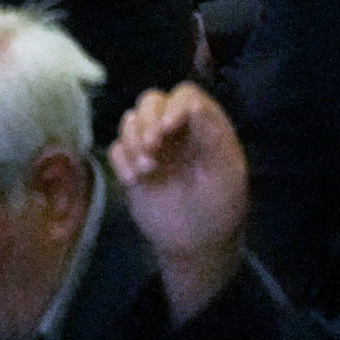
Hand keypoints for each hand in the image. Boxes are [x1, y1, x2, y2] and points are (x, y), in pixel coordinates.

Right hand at [110, 84, 253, 311]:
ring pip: (131, 120)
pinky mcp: (131, 163)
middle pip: (152, 101)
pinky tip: (133, 180)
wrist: (195, 243)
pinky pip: (116, 148)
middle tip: (153, 146)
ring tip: (146, 169)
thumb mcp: (224, 174)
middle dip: (148, 120)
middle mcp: (175, 128)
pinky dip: (121, 160)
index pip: (186, 96)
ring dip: (133, 139)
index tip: (168, 127)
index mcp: (203, 125)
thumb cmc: (218, 207)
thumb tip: (194, 104)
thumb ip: (212, 137)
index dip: (175, 105)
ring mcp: (151, 145)